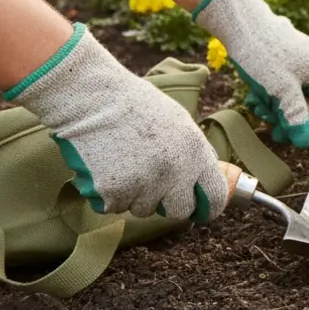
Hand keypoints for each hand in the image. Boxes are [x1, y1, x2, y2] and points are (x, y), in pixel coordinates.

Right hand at [8, 24, 228, 221]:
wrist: (93, 99)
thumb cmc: (136, 106)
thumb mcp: (180, 122)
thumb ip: (195, 153)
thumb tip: (206, 177)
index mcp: (194, 153)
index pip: (215, 197)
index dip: (207, 206)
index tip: (200, 209)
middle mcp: (174, 173)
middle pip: (179, 210)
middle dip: (169, 203)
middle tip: (154, 185)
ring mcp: (144, 185)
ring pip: (144, 209)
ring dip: (136, 195)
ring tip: (125, 164)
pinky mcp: (114, 193)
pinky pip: (115, 206)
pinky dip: (110, 194)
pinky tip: (106, 168)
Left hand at [194, 0, 308, 149]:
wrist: (241, 24)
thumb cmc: (265, 53)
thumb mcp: (281, 90)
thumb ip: (296, 117)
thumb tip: (305, 142)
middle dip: (293, 120)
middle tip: (275, 129)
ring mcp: (303, 68)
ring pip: (297, 102)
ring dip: (278, 111)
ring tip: (260, 107)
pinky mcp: (289, 68)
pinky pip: (286, 91)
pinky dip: (273, 99)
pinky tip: (257, 98)